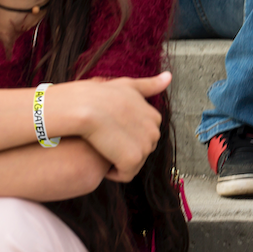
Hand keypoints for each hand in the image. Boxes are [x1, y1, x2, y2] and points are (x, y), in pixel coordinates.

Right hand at [54, 72, 170, 182]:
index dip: (124, 138)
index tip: (109, 131)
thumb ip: (149, 85)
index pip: (143, 138)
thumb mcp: (128, 85)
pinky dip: (113, 172)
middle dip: (123, 151)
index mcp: (155, 117)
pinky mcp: (133, 159)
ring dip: (117, 162)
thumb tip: (169, 77)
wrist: (83, 105)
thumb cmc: (99, 95)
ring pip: (133, 165)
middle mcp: (155, 132)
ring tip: (101, 148)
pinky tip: (100, 159)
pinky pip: (125, 175)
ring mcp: (145, 145)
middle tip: (103, 141)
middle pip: (140, 152)